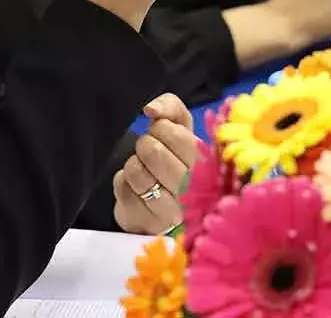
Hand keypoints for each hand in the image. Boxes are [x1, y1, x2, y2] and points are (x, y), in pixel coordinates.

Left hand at [114, 94, 199, 234]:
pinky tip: (136, 188)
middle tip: (149, 151)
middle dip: (145, 144)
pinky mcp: (146, 222)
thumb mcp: (180, 129)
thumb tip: (152, 109)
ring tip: (143, 170)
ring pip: (135, 170)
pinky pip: (123, 188)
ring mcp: (170, 211)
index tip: (161, 133)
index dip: (162, 128)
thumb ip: (172, 108)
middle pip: (154, 151)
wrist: (160, 202)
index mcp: (207, 165)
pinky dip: (123, 181)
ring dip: (133, 164)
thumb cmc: (173, 160)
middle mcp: (194, 192)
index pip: (180, 137)